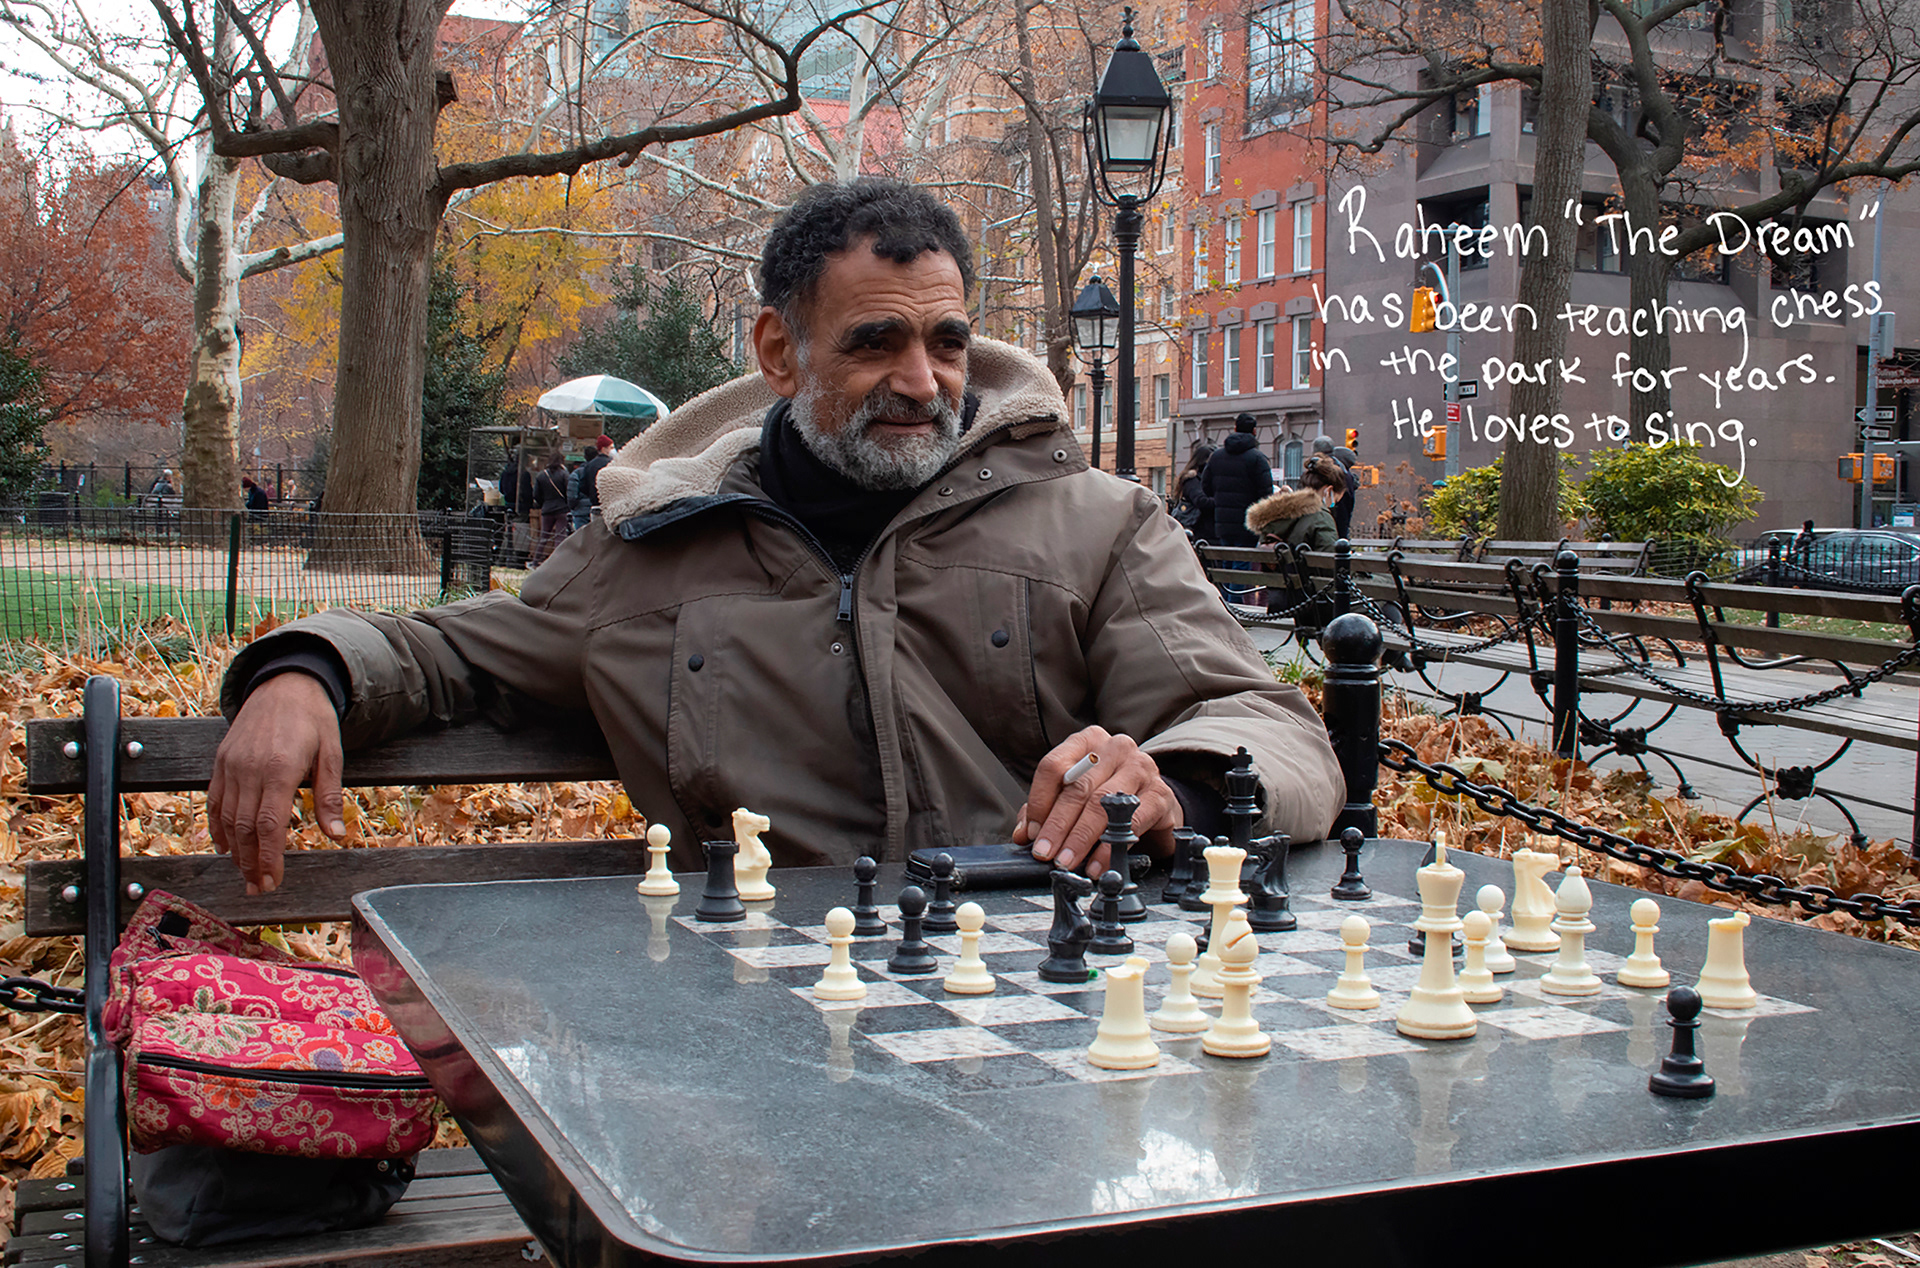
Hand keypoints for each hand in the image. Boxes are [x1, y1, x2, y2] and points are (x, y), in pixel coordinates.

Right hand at [206, 673, 344, 893]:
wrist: (284, 684)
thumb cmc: (314, 719)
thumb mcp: (332, 753)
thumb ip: (329, 795)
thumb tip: (337, 835)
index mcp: (280, 768)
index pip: (270, 824)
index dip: (269, 858)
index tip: (272, 882)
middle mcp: (250, 768)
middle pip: (245, 828)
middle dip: (250, 863)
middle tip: (258, 889)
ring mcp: (231, 764)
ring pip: (227, 818)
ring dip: (235, 851)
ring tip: (245, 875)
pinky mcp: (220, 761)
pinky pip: (214, 800)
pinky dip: (218, 827)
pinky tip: (226, 847)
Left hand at [1010, 727, 1180, 876]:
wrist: (1156, 805)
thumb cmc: (1108, 798)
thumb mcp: (1074, 798)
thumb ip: (1045, 811)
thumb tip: (1022, 833)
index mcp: (1087, 742)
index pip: (1053, 766)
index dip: (1039, 802)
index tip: (1032, 832)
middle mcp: (1115, 748)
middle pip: (1077, 787)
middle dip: (1057, 826)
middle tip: (1045, 853)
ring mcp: (1141, 767)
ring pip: (1102, 803)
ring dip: (1080, 837)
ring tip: (1067, 861)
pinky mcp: (1160, 793)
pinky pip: (1131, 821)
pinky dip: (1110, 847)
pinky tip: (1097, 864)